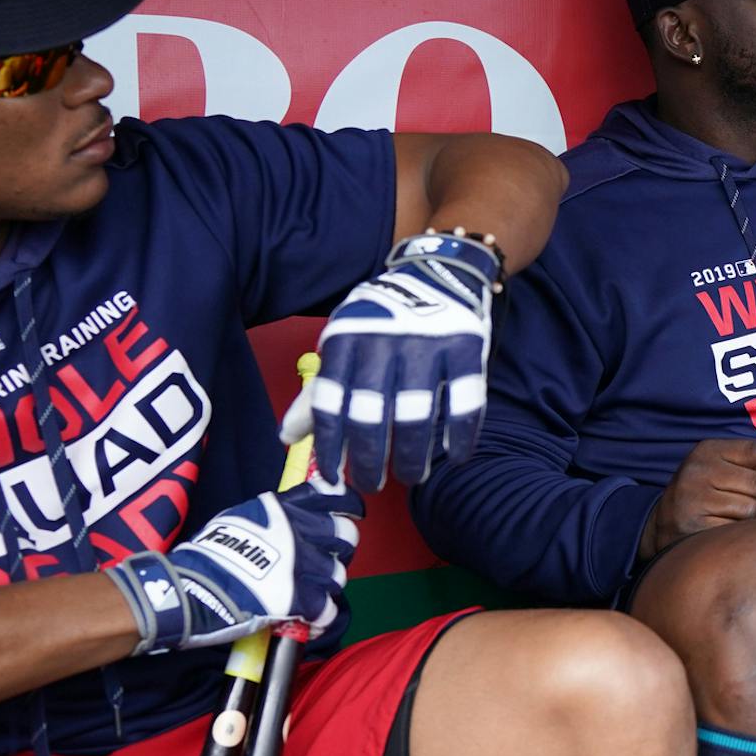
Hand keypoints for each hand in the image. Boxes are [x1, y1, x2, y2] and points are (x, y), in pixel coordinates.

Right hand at [106, 483, 363, 652]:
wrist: (189, 588)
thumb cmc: (207, 554)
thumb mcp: (240, 518)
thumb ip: (272, 517)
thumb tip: (290, 518)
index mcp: (283, 509)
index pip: (332, 495)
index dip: (347, 505)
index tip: (349, 513)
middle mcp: (298, 532)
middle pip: (346, 536)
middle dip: (341, 549)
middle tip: (326, 561)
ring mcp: (300, 565)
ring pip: (338, 575)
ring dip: (327, 586)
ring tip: (313, 594)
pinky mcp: (296, 599)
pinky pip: (326, 609)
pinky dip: (321, 617)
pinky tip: (310, 620)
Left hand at [283, 232, 500, 489]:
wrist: (439, 272)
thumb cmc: (383, 318)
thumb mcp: (344, 342)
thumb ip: (321, 389)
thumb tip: (288, 437)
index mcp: (346, 338)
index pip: (330, 403)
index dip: (330, 446)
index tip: (334, 477)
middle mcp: (383, 341)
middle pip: (371, 415)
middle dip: (369, 460)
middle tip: (372, 483)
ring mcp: (428, 344)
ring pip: (416, 415)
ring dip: (412, 456)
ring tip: (411, 475)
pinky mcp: (467, 347)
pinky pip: (465, 402)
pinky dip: (460, 436)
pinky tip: (454, 455)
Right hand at [640, 439, 755, 560]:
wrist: (664, 526)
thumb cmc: (708, 497)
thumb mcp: (728, 475)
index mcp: (708, 449)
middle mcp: (697, 469)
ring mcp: (692, 498)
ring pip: (752, 510)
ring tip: (750, 526)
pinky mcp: (692, 525)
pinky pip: (737, 532)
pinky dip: (744, 537)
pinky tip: (735, 536)